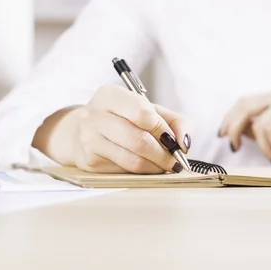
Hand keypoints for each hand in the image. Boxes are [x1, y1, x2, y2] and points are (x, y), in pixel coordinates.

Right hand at [33, 85, 192, 173]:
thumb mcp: (151, 111)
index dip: (163, 129)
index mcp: (110, 95)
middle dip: (164, 154)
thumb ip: (177, 121)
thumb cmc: (124, 118)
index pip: (141, 113)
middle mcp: (94, 115)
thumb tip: (185, 143)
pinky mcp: (90, 162)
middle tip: (176, 160)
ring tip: (165, 165)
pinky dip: (143, 173)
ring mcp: (89, 140)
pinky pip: (124, 172)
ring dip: (156, 167)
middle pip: (138, 140)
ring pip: (132, 161)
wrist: (85, 131)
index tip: (173, 140)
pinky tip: (147, 167)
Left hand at [219, 86, 270, 167]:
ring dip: (263, 146)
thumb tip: (233, 129)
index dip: (229, 118)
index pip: (244, 102)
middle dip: (232, 128)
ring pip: (257, 123)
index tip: (221, 135)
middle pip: (244, 106)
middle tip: (233, 148)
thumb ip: (257, 130)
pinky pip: (269, 130)